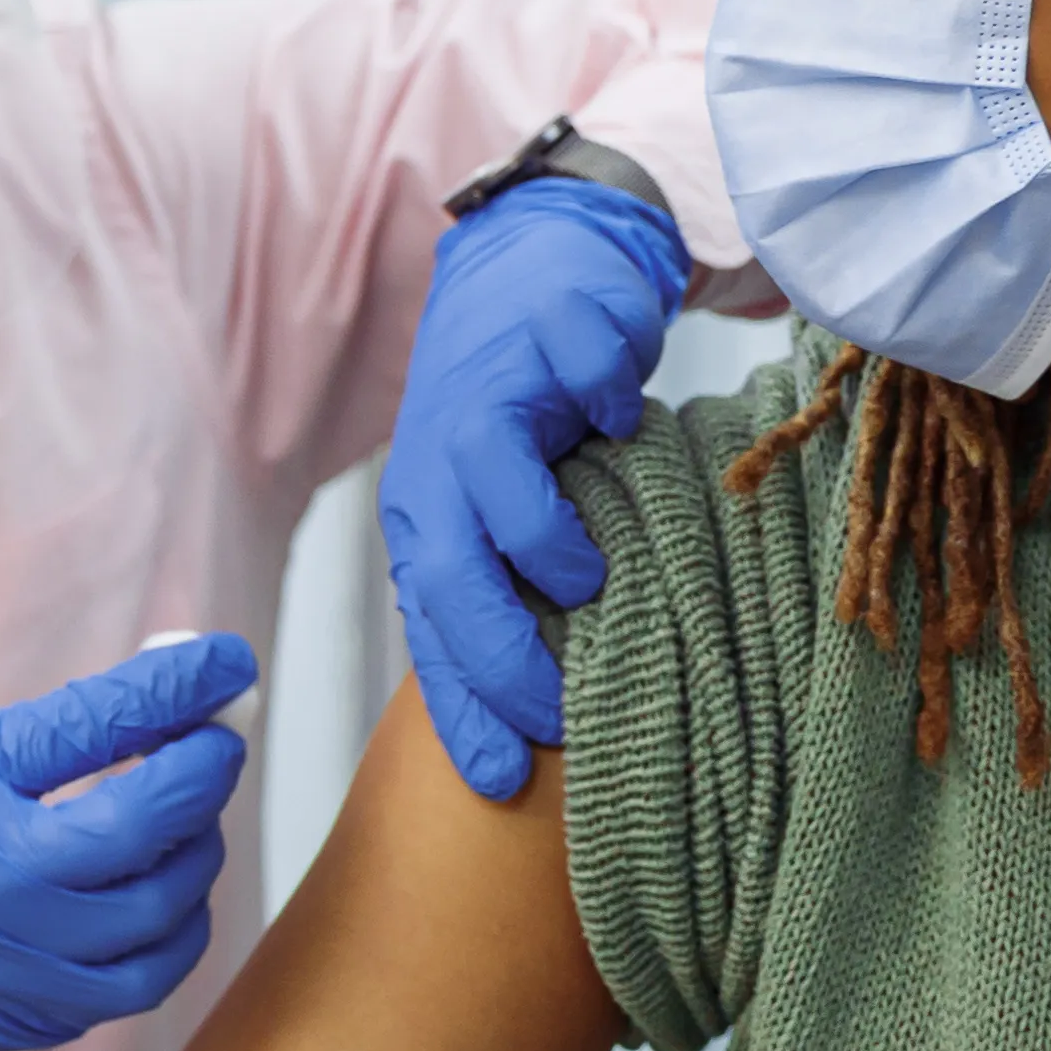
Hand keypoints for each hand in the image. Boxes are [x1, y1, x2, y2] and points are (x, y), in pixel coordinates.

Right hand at [0, 633, 257, 1050]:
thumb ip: (57, 731)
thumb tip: (164, 699)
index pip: (101, 726)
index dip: (179, 686)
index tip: (227, 659)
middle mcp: (10, 889)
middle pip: (153, 823)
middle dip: (204, 770)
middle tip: (212, 740)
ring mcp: (35, 964)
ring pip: (168, 905)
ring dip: (197, 848)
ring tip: (180, 815)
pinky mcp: (50, 1016)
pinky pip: (151, 975)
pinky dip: (178, 926)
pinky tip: (166, 891)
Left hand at [384, 173, 687, 799]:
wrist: (535, 267)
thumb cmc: (524, 413)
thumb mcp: (499, 509)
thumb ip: (513, 589)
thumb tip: (549, 712)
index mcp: (424, 514)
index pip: (431, 628)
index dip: (461, 709)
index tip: (499, 783)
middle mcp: (440, 461)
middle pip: (451, 571)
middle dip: (499, 655)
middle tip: (559, 714)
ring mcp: (492, 390)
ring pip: (497, 483)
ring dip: (544, 545)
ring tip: (591, 582)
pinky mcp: (554, 332)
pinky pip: (586, 386)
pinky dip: (612, 413)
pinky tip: (626, 425)